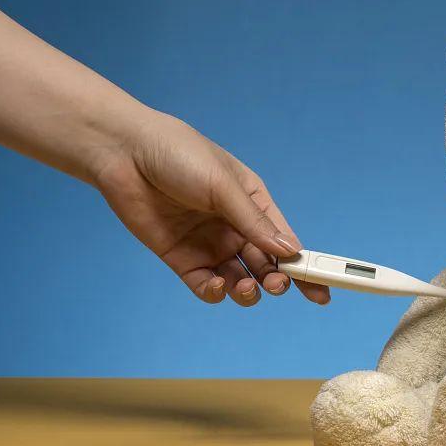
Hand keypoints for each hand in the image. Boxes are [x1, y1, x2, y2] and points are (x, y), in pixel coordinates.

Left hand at [91, 111, 329, 305]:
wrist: (123, 152)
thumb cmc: (178, 154)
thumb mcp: (223, 185)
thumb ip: (254, 221)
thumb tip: (290, 252)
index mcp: (253, 203)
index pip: (286, 241)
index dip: (306, 266)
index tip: (322, 289)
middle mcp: (234, 227)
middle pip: (266, 266)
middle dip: (278, 281)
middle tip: (277, 284)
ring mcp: (209, 244)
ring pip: (240, 281)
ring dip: (249, 291)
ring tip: (246, 288)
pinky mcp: (181, 258)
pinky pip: (206, 286)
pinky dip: (216, 292)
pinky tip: (217, 285)